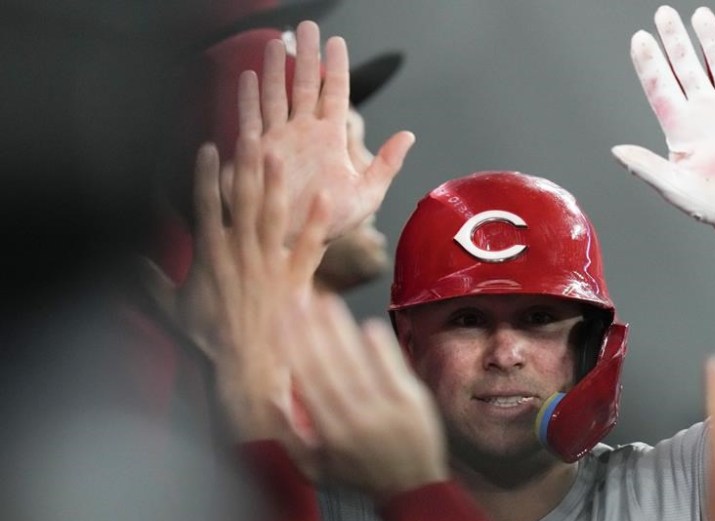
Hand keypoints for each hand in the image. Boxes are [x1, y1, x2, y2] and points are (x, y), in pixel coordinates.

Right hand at [142, 107, 332, 441]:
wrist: (246, 366)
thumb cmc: (211, 339)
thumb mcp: (172, 308)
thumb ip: (149, 281)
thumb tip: (128, 261)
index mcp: (210, 255)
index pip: (205, 205)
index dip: (205, 174)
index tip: (208, 146)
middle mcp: (239, 252)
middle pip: (241, 199)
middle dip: (246, 164)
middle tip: (252, 133)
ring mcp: (269, 263)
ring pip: (274, 214)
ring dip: (277, 182)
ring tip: (281, 154)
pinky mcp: (295, 279)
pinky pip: (310, 245)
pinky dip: (319, 222)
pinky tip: (328, 198)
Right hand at [223, 21, 414, 244]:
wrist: (298, 243)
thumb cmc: (330, 223)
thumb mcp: (366, 194)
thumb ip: (386, 163)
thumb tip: (408, 135)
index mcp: (331, 139)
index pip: (335, 93)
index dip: (336, 67)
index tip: (336, 42)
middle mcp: (304, 134)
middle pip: (303, 85)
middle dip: (305, 55)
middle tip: (307, 26)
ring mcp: (280, 140)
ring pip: (276, 95)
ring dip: (276, 69)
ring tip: (278, 43)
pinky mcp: (257, 152)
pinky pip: (252, 119)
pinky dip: (249, 98)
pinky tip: (249, 76)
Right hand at [278, 295, 447, 500]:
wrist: (413, 489)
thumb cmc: (360, 477)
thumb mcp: (316, 468)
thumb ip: (291, 437)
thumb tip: (269, 401)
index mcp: (331, 432)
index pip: (307, 381)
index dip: (293, 349)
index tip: (282, 322)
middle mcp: (356, 419)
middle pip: (329, 366)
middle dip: (311, 330)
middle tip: (300, 299)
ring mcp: (387, 408)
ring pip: (357, 362)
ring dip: (340, 330)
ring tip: (327, 302)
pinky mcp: (412, 401)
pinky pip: (392, 368)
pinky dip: (380, 347)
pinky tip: (367, 324)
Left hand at [613, 6, 714, 250]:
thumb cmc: (712, 205)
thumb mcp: (674, 188)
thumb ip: (646, 167)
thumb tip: (615, 151)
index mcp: (680, 128)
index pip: (660, 87)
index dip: (649, 63)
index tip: (639, 39)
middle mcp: (704, 112)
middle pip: (686, 67)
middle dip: (675, 41)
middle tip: (663, 14)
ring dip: (710, 40)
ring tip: (699, 14)